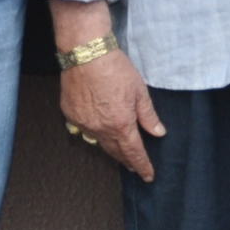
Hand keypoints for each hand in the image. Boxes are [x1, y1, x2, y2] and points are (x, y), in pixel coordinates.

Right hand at [61, 47, 166, 180]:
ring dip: (110, 148)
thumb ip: (148, 115)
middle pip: (115, 151)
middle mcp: (100, 129)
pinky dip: (93, 131)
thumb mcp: (139, 91)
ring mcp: (83, 123)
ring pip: (98, 142)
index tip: (147, 175)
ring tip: (118, 152)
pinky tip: (99, 129)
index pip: (133, 152)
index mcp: (120, 124)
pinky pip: (84, 129)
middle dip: (126, 160)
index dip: (142, 165)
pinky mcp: (71, 114)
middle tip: (134, 166)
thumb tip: (158, 132)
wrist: (86, 53)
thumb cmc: (115, 68)